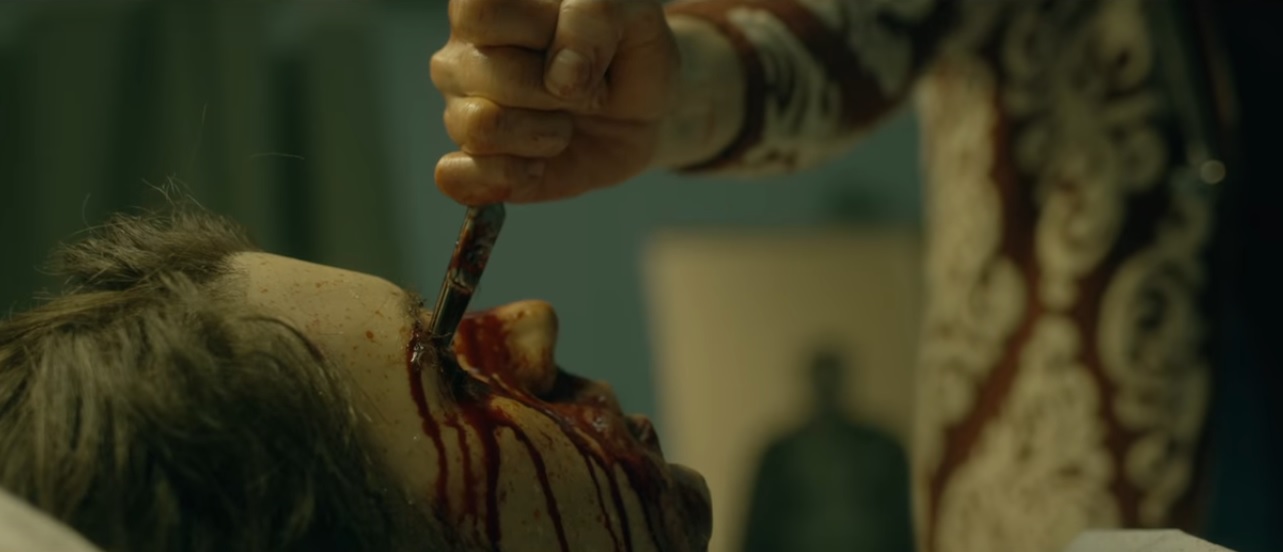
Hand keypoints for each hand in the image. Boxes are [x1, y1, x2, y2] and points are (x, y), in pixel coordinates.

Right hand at [432, 0, 678, 204]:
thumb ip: (594, 18)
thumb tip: (561, 75)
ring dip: (543, 134)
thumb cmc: (626, 51)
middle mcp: (464, 56)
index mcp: (487, 7)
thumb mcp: (632, 14)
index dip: (540, 33)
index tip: (580, 42)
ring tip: (566, 124)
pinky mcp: (473, 166)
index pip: (480, 13)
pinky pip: (459, 178)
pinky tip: (540, 165)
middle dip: (558, 91)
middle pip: (485, 73)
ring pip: (479, 126)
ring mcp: (461, 111)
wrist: (647, 111)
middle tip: (585, 89)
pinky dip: (510, 177)